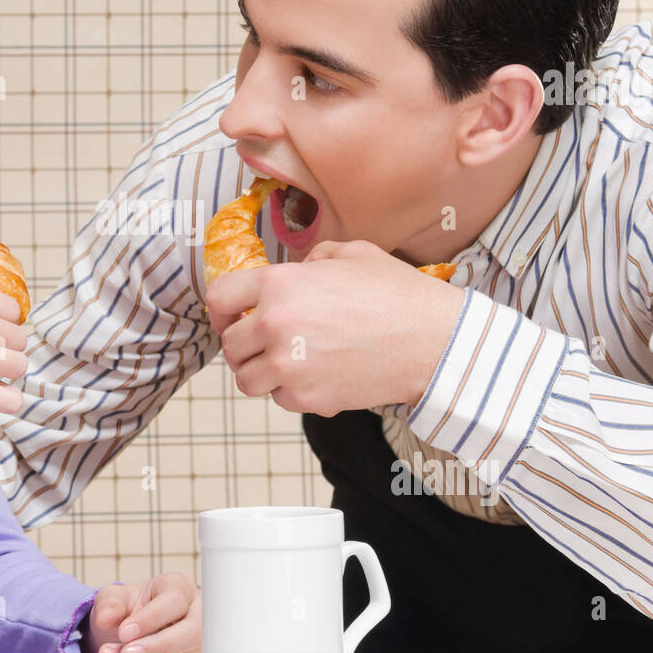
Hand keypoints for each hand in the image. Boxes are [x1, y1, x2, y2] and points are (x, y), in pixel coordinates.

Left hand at [81, 573, 199, 652]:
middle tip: (127, 652)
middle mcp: (196, 613)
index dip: (150, 618)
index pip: (174, 600)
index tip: (124, 632)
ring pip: (189, 652)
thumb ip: (110, 604)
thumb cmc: (130, 608)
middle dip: (161, 644)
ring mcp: (199, 639)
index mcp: (179, 588)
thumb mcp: (115, 599)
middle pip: (194, 630)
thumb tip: (105, 617)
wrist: (133, 631)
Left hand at [204, 239, 466, 415]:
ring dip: (261, 372)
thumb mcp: (352, 254)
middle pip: (230, 345)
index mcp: (280, 284)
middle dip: (243, 345)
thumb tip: (298, 271)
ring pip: (247, 380)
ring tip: (287, 363)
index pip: (219, 298)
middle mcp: (275, 325)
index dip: (220, 310)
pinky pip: (279, 399)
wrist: (433, 341)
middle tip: (264, 344)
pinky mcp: (307, 398)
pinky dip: (291, 392)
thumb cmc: (398, 295)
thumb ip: (313, 260)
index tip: (228, 318)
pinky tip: (316, 376)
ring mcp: (289, 365)